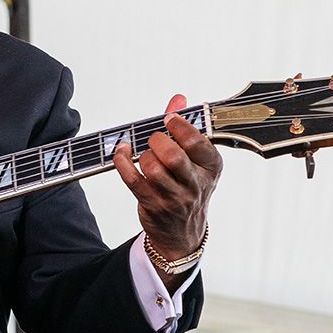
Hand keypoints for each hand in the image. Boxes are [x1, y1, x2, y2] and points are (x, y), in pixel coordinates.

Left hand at [113, 95, 221, 283]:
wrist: (182, 233)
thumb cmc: (187, 188)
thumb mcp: (194, 161)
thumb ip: (184, 128)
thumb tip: (178, 98)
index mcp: (211, 168)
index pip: (199, 143)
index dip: (180, 126)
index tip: (168, 118)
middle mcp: (195, 184)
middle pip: (173, 156)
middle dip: (158, 141)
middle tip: (154, 139)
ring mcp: (174, 197)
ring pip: (153, 168)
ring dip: (143, 154)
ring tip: (144, 154)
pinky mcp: (152, 205)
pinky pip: (132, 179)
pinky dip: (122, 161)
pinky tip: (122, 152)